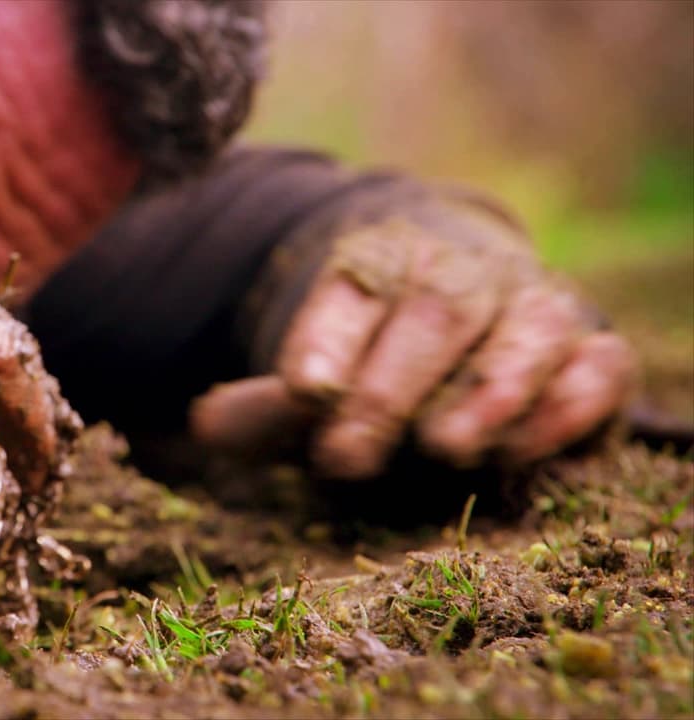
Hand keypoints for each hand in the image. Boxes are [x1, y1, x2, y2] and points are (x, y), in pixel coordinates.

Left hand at [191, 206, 636, 478]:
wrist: (471, 314)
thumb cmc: (377, 359)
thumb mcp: (320, 379)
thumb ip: (269, 408)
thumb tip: (205, 424)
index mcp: (380, 264)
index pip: (351, 287)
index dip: (325, 336)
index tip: (304, 390)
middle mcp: (461, 272)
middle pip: (434, 311)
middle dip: (390, 386)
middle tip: (347, 454)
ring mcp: (531, 303)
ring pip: (523, 327)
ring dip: (488, 389)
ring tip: (445, 446)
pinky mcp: (588, 347)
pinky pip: (595, 365)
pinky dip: (566, 405)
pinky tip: (520, 450)